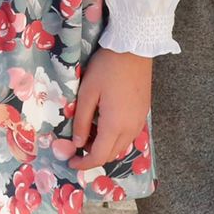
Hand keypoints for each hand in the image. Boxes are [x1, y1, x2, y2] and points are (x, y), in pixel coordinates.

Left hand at [65, 48, 150, 170]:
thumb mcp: (87, 92)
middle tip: (76, 145)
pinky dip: (114, 138)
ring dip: (104, 147)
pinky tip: (103, 124)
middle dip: (93, 156)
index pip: (99, 156)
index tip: (71, 162)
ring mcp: (139, 122)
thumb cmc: (107, 68)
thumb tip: (77, 143)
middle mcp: (130, 129)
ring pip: (121, 146)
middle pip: (111, 154)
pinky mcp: (143, 114)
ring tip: (87, 133)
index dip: (84, 163)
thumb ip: (81, 120)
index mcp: (115, 125)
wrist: (134, 50)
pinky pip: (128, 135)